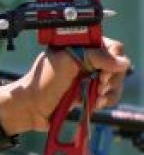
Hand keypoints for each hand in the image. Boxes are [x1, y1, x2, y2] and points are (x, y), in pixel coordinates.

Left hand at [0, 37, 130, 133]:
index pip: (111, 47)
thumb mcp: (66, 62)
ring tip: (95, 96)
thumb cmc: (43, 83)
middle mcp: (87, 60)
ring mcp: (90, 77)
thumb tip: (122, 62)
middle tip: (98, 84)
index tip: (101, 71)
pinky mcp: (91, 93)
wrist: (31, 108)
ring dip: (109, 91)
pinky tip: (95, 103)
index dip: (111, 59)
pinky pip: (111, 95)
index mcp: (80, 47)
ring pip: (116, 81)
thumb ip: (94, 56)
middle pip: (117, 65)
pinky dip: (106, 100)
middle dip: (110, 77)